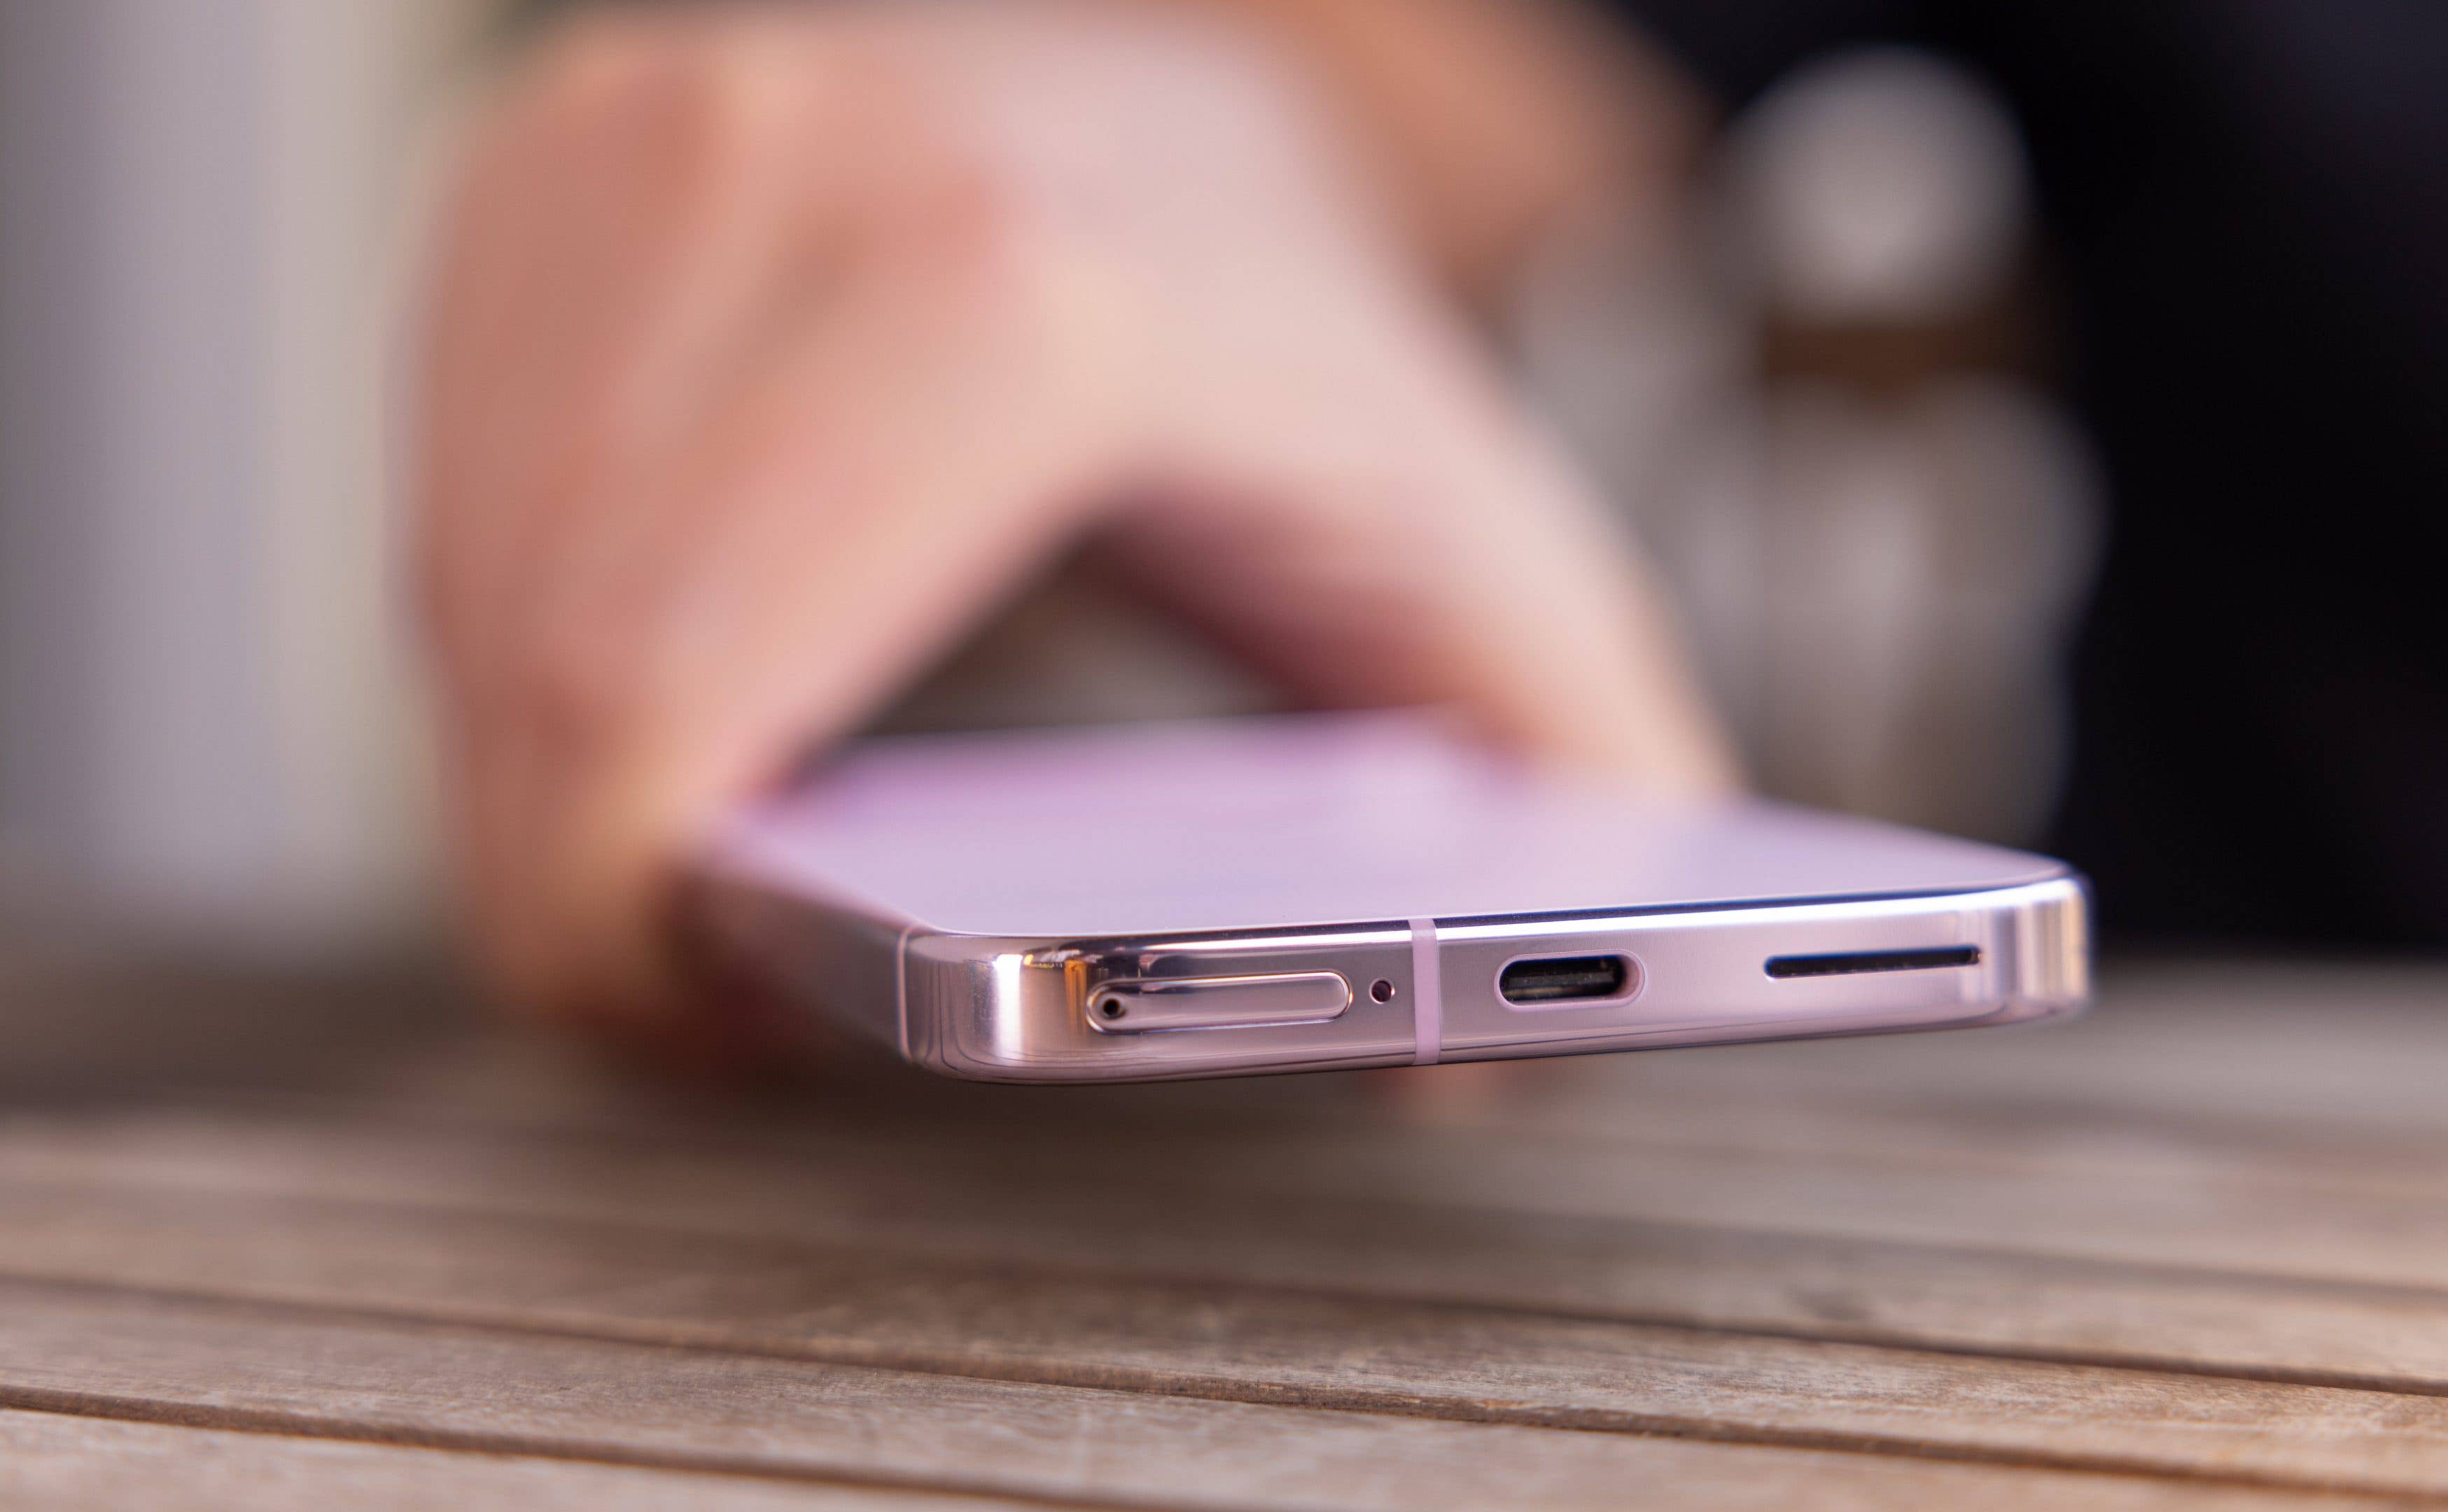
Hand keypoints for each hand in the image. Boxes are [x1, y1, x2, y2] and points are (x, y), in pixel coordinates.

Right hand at [415, 0, 1734, 1043]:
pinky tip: (664, 687)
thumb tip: (1498, 1049)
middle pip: (548, 669)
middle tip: (720, 985)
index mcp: (1015, 306)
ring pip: (470, 587)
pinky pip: (446, 490)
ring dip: (555, 776)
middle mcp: (788, 182)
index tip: (730, 1019)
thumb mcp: (1487, 570)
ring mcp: (635, 151)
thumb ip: (1563, 810)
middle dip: (599, 895)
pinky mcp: (538, 162)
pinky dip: (524, 643)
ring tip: (713, 853)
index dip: (649, 920)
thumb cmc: (1311, 355)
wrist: (1182, 114)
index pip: (672, 685)